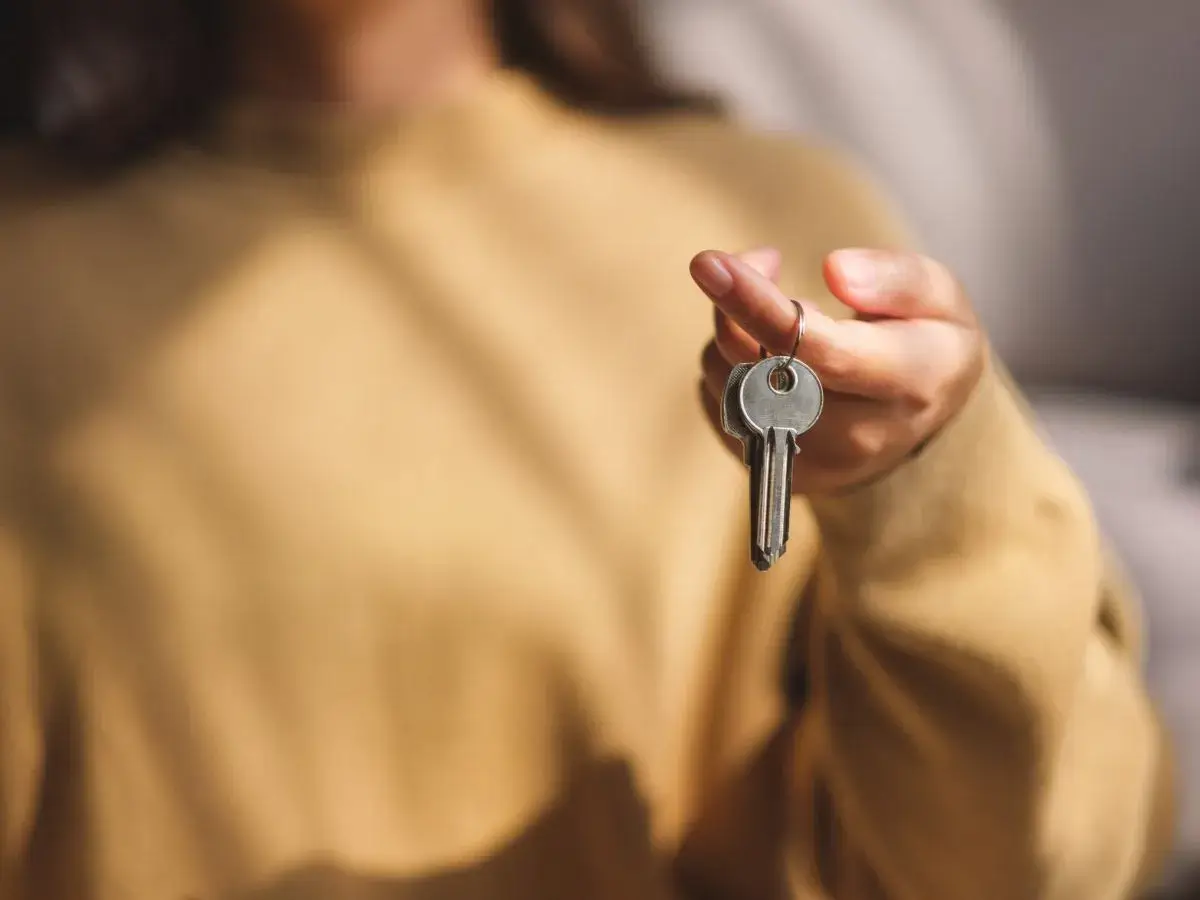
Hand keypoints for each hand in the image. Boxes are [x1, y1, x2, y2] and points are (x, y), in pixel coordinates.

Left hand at [693, 247, 985, 494]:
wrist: (918, 422)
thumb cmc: (927, 341)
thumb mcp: (939, 297)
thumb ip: (895, 278)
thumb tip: (835, 271)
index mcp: (911, 383)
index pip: (822, 350)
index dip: (759, 305)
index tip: (711, 265)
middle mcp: (861, 435)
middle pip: (761, 367)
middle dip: (738, 304)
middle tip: (756, 262)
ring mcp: (813, 462)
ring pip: (729, 381)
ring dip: (734, 332)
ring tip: (781, 316)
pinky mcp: (774, 468)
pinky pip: (719, 403)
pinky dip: (728, 363)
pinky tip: (767, 354)